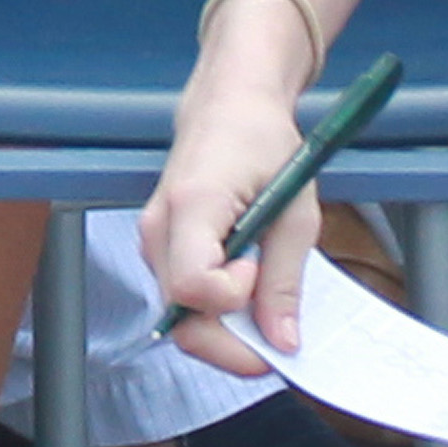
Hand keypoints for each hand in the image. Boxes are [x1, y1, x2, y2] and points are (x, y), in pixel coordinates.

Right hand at [139, 28, 315, 369]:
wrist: (230, 102)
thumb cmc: (262, 141)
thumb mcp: (294, 210)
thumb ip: (285, 279)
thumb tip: (282, 340)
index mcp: (192, 206)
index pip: (192, 287)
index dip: (232, 299)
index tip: (259, 275)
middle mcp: (158, 228)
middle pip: (179, 319)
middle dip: (231, 344)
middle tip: (275, 340)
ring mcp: (153, 240)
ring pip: (179, 317)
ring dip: (226, 329)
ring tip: (264, 303)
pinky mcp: (161, 248)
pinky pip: (183, 300)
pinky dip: (217, 311)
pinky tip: (247, 291)